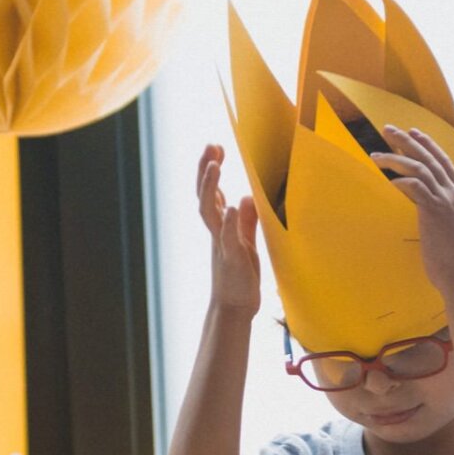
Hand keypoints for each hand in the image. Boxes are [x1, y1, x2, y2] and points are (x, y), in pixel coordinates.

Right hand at [197, 144, 260, 317]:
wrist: (235, 308)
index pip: (213, 192)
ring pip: (208, 211)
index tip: (216, 147)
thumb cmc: (240, 278)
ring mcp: (222, 244)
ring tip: (215, 166)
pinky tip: (233, 204)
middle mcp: (217, 232)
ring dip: (210, 187)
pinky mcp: (232, 259)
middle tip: (210, 146)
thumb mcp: (246, 244)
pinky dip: (230, 221)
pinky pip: (227, 237)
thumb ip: (247, 221)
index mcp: (221, 227)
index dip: (212, 169)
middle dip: (205, 170)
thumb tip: (248, 197)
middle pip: (204, 195)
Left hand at [372, 125, 453, 292]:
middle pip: (429, 158)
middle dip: (408, 141)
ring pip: (419, 168)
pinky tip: (388, 180)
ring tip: (376, 154)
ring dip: (396, 158)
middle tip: (388, 129)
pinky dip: (401, 180)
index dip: (428, 145)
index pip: (444, 161)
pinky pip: (416, 186)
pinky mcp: (434, 211)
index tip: (413, 132)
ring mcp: (446, 201)